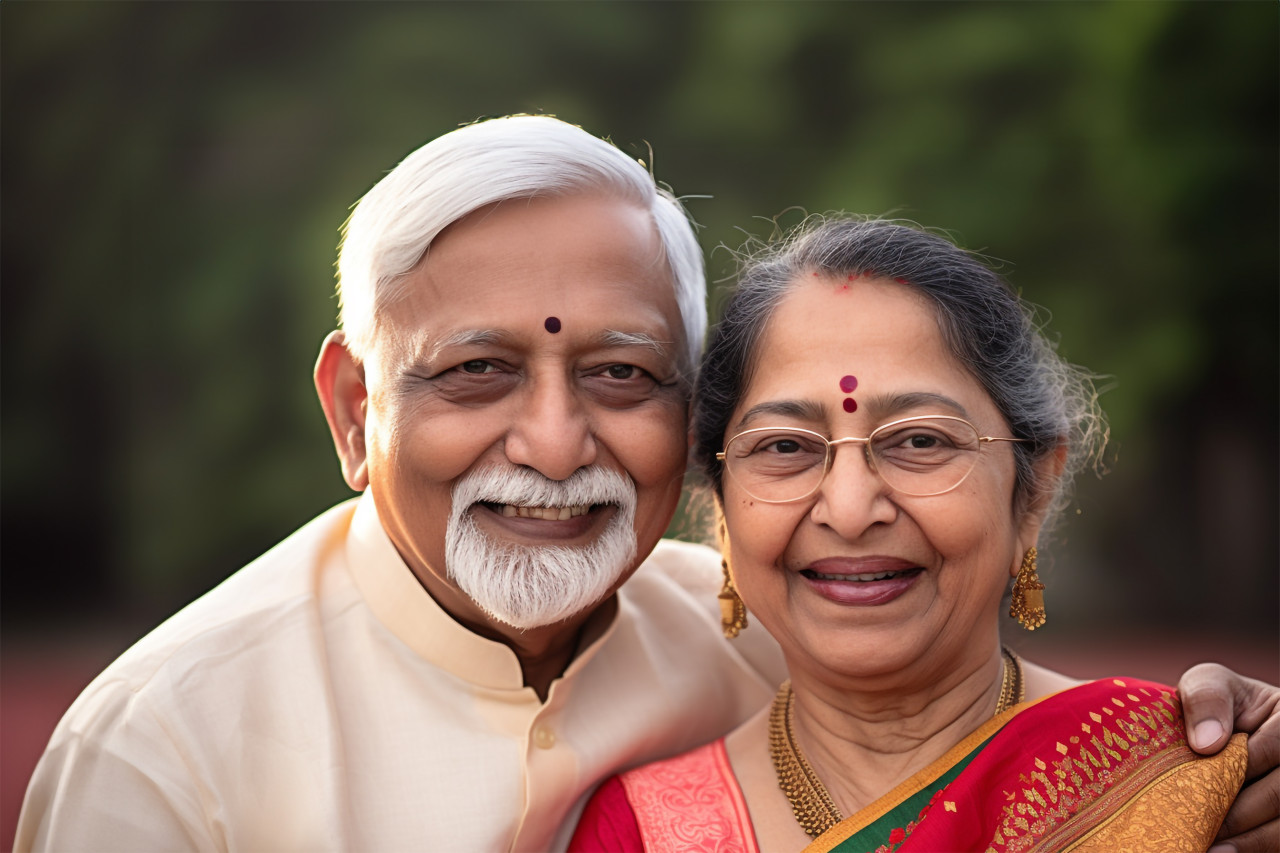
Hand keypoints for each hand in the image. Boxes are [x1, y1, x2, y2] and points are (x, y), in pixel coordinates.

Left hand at [1178, 663, 1278, 852]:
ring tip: (1210, 850)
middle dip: (1239, 815)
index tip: (1199, 789)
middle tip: (1200, 830)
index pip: (1271, 749)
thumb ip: (1207, 699)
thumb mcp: (1209, 685)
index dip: (1236, 771)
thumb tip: (1207, 743)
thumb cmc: (1217, 706)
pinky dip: (1256, 848)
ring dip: (1250, 840)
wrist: (1224, 729)